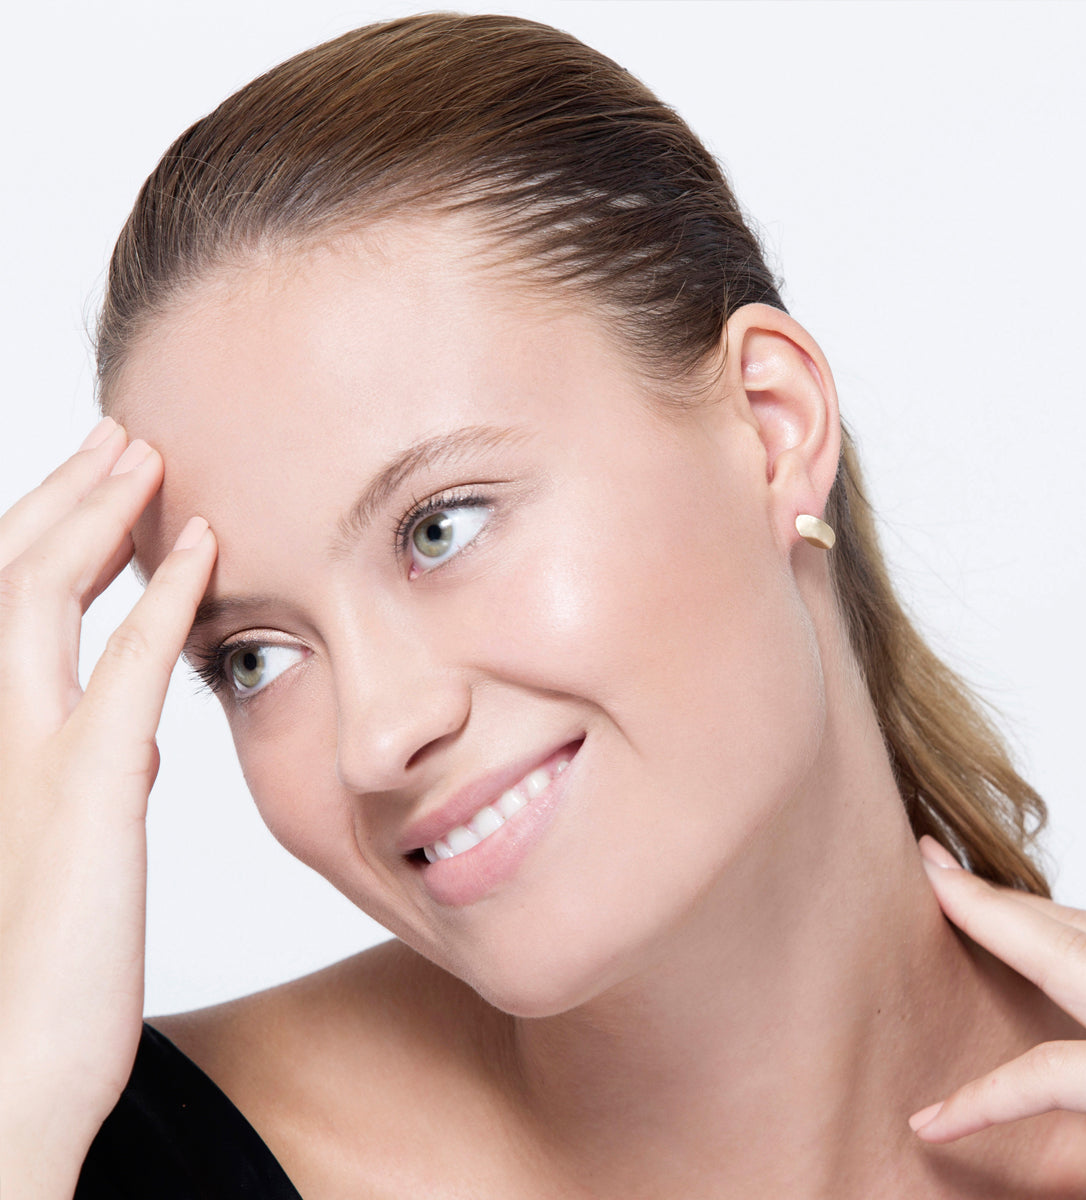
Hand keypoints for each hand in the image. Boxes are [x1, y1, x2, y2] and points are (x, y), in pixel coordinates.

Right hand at [0, 418, 215, 1193]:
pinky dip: (161, 600)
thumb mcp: (70, 842)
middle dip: (64, 498)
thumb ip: (96, 773)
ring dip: (94, 518)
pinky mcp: (83, 792)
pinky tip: (202, 549)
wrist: (16, 1070)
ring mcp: (24, 756)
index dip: (52, 532)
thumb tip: (136, 735)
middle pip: (12, 579)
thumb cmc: (49, 963)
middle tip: (120, 439)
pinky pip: (122, 669)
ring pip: (42, 600)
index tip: (105, 482)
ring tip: (142, 457)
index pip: (11, 606)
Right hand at [909, 835, 1085, 1143]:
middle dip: (988, 909)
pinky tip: (1061, 927)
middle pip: (1068, 953)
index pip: (1058, 1076)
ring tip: (970, 887)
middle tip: (928, 869)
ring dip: (1025, 906)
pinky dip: (1085, 928)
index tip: (930, 1121)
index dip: (984, 1097)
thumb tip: (1052, 1199)